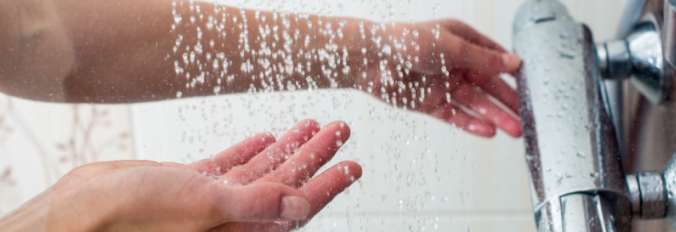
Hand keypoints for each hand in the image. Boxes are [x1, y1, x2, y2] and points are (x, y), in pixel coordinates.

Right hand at [0, 119, 360, 231]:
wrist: (79, 214)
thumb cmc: (134, 219)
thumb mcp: (205, 207)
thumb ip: (257, 203)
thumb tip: (304, 204)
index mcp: (243, 229)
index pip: (299, 207)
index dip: (329, 185)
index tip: (354, 164)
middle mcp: (232, 218)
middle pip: (287, 184)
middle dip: (315, 156)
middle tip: (340, 130)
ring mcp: (211, 202)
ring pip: (262, 173)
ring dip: (288, 149)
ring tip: (313, 125)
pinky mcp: (190, 188)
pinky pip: (230, 168)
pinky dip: (250, 151)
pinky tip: (267, 136)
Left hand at [349, 19, 522, 137]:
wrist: (370, 60)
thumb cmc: (406, 41)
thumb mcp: (451, 47)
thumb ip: (484, 59)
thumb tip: (514, 63)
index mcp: (462, 40)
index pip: (494, 57)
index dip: (512, 72)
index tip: (531, 87)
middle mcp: (454, 62)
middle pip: (487, 85)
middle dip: (507, 101)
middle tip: (526, 118)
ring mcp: (443, 84)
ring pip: (474, 103)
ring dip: (494, 116)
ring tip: (514, 131)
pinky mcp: (430, 103)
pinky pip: (455, 115)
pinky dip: (471, 123)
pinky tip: (488, 131)